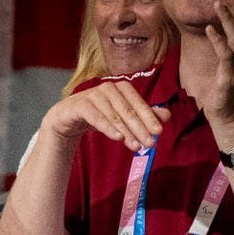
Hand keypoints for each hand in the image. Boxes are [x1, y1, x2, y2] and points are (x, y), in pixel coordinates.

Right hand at [44, 80, 169, 151]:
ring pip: (114, 116)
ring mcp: (93, 95)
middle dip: (140, 128)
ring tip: (136, 147)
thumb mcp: (121, 116)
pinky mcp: (80, 105)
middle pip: (128, 111)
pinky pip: (96, 117)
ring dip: (126, 132)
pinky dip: (108, 127)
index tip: (159, 132)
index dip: (150, 118)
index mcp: (121, 88)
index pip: (139, 104)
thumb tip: (166, 117)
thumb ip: (142, 115)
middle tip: (150, 144)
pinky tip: (118, 138)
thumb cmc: (97, 115)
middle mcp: (108, 88)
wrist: (67, 117)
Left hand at [203, 0, 233, 130]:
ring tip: (215, 2)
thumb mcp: (228, 68)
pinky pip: (225, 53)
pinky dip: (218, 39)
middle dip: (232, 5)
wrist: (228, 117)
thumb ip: (227, 51)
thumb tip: (219, 35)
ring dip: (226, 16)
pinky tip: (210, 28)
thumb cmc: (224, 94)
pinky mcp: (230, 75)